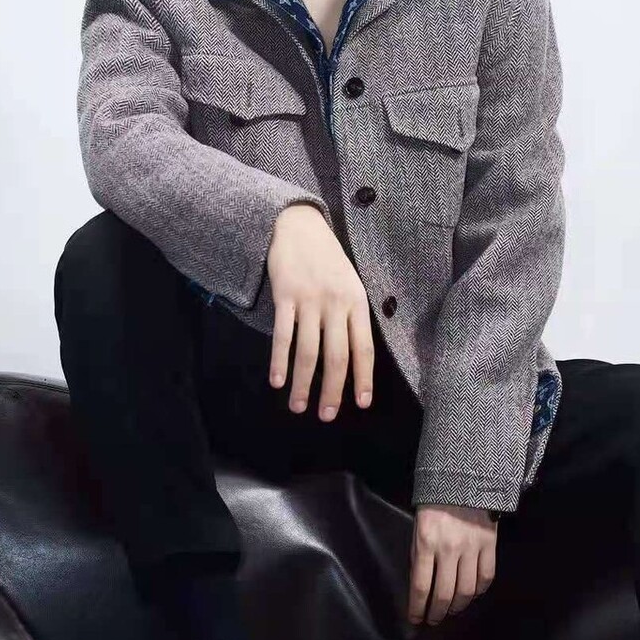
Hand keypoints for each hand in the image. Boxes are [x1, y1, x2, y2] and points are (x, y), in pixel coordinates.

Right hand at [267, 203, 373, 420]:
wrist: (298, 224)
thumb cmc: (326, 258)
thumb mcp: (350, 281)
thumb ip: (352, 314)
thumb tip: (354, 356)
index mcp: (357, 302)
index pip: (363, 348)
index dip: (363, 378)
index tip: (361, 404)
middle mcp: (335, 303)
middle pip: (336, 357)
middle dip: (332, 391)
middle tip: (326, 416)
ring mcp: (309, 300)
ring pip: (308, 352)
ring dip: (303, 384)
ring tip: (299, 406)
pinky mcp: (285, 296)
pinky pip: (282, 335)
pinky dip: (279, 361)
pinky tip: (277, 380)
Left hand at [407, 504, 497, 623]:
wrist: (463, 478)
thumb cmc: (434, 503)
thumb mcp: (418, 526)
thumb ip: (418, 554)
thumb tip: (421, 584)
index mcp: (426, 542)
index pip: (420, 585)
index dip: (417, 608)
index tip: (415, 620)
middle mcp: (449, 548)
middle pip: (444, 593)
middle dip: (437, 612)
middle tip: (433, 619)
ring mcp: (471, 547)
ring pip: (467, 590)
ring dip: (458, 606)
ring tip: (451, 610)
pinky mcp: (489, 545)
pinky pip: (486, 577)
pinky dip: (479, 591)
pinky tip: (471, 593)